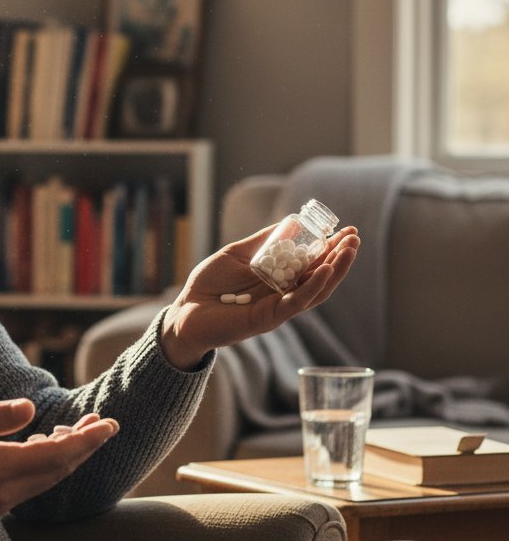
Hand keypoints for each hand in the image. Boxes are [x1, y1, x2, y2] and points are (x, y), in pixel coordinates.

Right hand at [0, 400, 118, 517]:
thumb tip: (31, 408)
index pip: (56, 455)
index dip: (87, 440)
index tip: (110, 425)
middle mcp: (5, 491)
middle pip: (58, 469)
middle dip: (85, 446)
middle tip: (104, 423)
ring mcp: (0, 501)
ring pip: (47, 478)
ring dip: (68, 455)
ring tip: (82, 429)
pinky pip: (32, 484)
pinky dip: (48, 464)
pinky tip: (46, 444)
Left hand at [160, 224, 359, 369]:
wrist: (185, 311)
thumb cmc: (209, 286)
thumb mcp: (237, 255)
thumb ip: (262, 242)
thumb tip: (290, 222)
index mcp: (278, 280)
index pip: (312, 263)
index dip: (330, 248)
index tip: (347, 231)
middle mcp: (283, 295)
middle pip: (320, 277)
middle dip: (340, 256)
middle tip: (355, 237)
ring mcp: (278, 308)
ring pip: (315, 291)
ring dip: (335, 270)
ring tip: (349, 250)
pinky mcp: (268, 319)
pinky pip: (296, 303)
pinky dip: (313, 286)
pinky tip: (326, 270)